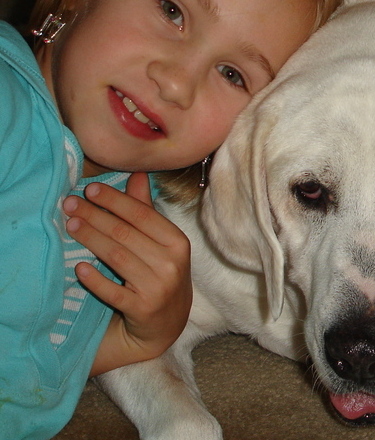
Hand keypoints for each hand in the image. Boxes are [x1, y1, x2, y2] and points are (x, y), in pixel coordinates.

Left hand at [63, 172, 191, 375]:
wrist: (165, 324)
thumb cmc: (160, 275)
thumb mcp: (161, 244)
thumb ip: (146, 211)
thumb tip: (137, 175)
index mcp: (178, 242)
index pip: (143, 215)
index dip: (115, 200)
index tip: (90, 190)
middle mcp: (171, 263)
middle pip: (126, 234)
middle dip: (95, 216)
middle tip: (70, 204)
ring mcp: (158, 287)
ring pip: (117, 257)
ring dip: (90, 239)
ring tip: (70, 225)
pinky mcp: (142, 309)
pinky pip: (113, 291)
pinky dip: (96, 279)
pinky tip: (80, 268)